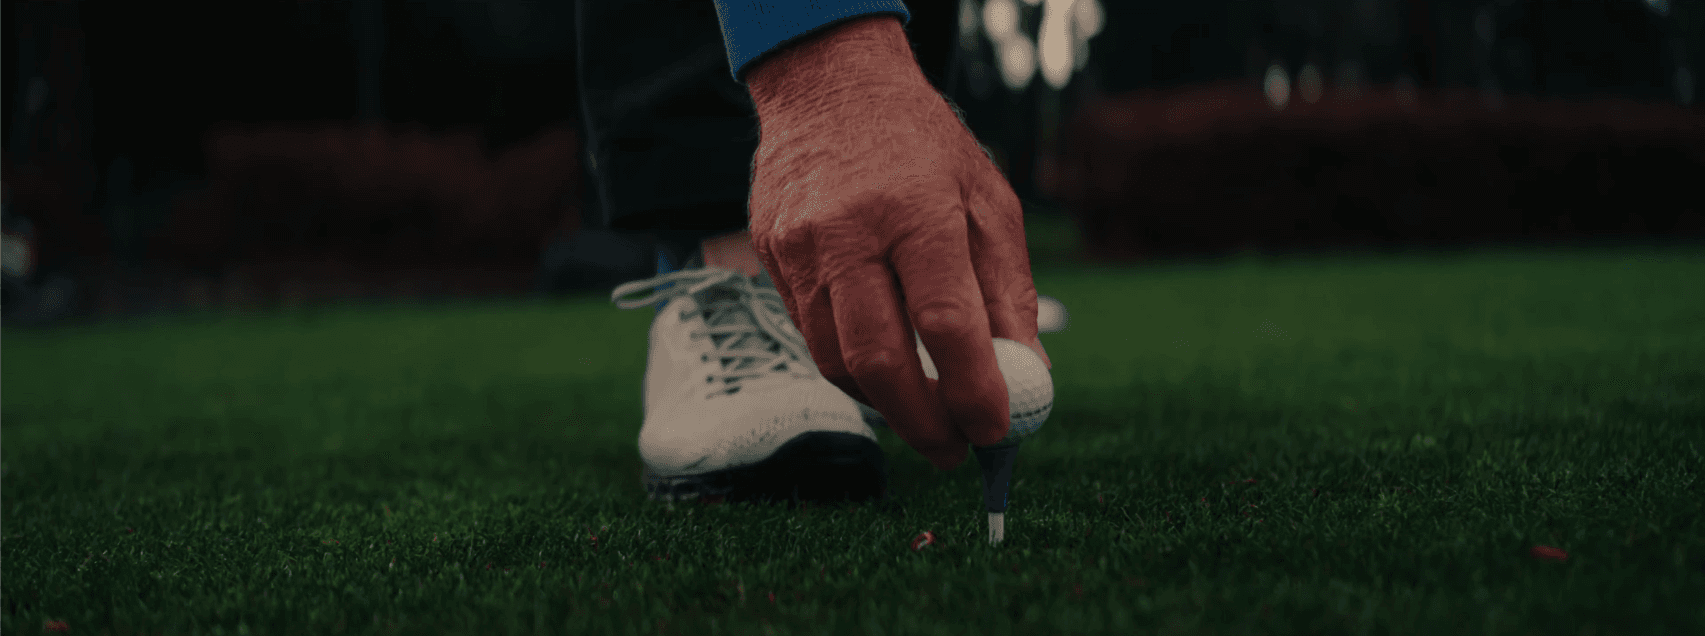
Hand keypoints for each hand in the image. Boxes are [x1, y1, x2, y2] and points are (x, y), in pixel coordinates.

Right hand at [745, 15, 1050, 470]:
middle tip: (955, 451)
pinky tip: (885, 371)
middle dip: (922, 422)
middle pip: (880, 358)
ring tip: (926, 418)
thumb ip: (1008, 290)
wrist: (828, 86)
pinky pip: (811, 336)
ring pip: (835, 359)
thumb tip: (1028, 374)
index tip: (996, 432)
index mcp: (915, 209)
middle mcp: (848, 231)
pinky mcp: (769, 257)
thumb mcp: (989, 199)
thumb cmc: (923, 145)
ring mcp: (799, 248)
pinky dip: (852, 369)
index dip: (974, 390)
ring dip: (884, 404)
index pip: (946, 323)